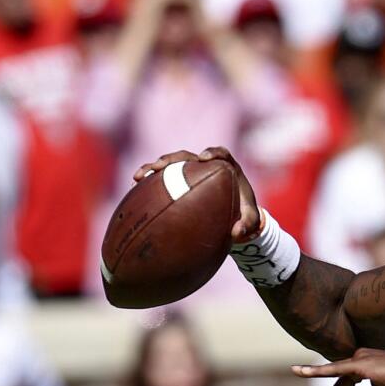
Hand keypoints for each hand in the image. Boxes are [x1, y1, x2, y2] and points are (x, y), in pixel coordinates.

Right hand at [133, 147, 260, 241]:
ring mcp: (190, 171)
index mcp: (226, 168)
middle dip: (172, 159)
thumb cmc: (243, 211)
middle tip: (161, 166)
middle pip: (187, 156)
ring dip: (153, 167)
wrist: (232, 210)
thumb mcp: (249, 219)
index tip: (203, 158)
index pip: (221, 153)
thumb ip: (248, 224)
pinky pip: (162, 177)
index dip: (212, 152)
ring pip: (170, 164)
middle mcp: (206, 165)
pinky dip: (149, 180)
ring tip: (139, 176)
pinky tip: (135, 188)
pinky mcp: (179, 179)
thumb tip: (238, 233)